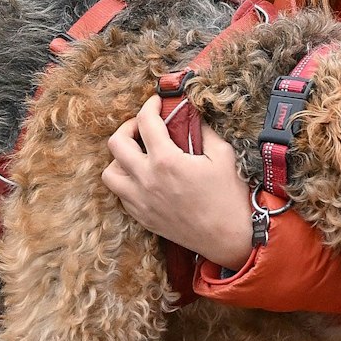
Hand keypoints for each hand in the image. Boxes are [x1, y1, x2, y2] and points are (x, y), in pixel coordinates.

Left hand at [103, 96, 254, 270]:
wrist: (230, 237)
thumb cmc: (230, 196)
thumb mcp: (222, 155)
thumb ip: (202, 129)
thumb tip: (191, 113)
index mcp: (166, 161)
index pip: (145, 121)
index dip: (150, 105)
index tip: (157, 103)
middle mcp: (146, 180)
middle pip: (116, 144)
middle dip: (127, 128)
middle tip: (142, 127)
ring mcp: (141, 202)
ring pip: (109, 173)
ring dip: (120, 159)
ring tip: (138, 155)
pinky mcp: (143, 218)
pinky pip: (121, 195)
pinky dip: (127, 182)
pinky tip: (145, 178)